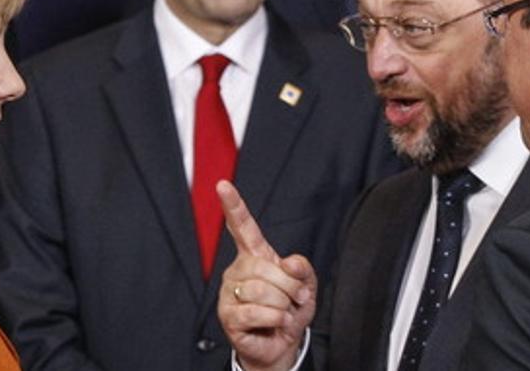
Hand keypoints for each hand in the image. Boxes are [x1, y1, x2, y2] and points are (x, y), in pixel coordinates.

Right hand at [216, 180, 316, 370]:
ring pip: (260, 290)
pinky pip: (256, 312)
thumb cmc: (289, 310)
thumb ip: (302, 269)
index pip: (242, 226)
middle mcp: (238, 270)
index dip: (233, 205)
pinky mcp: (228, 316)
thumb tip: (289, 263)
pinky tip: (277, 323)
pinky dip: (276, 319)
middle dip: (289, 286)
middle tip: (296, 298)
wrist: (281, 344)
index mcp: (255, 256)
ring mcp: (230, 293)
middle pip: (263, 266)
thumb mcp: (306, 286)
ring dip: (283, 305)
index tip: (223, 185)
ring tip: (284, 312)